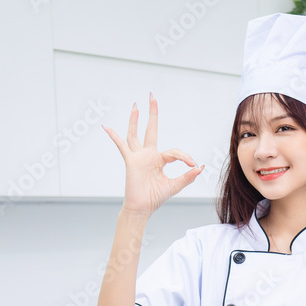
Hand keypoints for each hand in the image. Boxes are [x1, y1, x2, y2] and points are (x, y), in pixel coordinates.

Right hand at [102, 94, 203, 214]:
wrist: (143, 208)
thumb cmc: (155, 197)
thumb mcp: (175, 185)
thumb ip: (187, 176)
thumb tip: (200, 167)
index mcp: (159, 160)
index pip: (174, 152)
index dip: (184, 156)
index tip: (192, 164)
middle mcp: (148, 155)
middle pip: (150, 130)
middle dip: (152, 114)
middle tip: (152, 97)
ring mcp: (138, 157)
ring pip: (135, 134)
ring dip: (135, 120)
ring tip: (136, 105)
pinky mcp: (130, 161)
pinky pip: (121, 146)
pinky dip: (113, 136)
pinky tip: (106, 127)